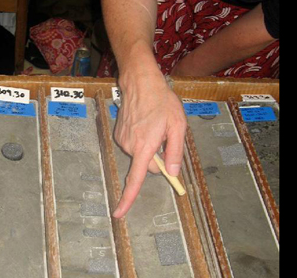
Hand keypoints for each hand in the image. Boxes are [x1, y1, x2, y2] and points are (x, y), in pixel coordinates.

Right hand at [112, 71, 186, 217]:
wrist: (139, 82)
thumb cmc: (161, 101)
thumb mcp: (177, 125)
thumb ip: (175, 151)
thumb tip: (172, 173)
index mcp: (144, 147)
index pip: (136, 179)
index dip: (127, 198)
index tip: (118, 213)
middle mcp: (130, 146)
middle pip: (146, 166)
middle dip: (157, 159)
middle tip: (166, 138)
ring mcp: (122, 139)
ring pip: (140, 155)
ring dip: (149, 146)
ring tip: (154, 125)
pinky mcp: (119, 134)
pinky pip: (134, 145)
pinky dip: (142, 139)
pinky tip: (145, 122)